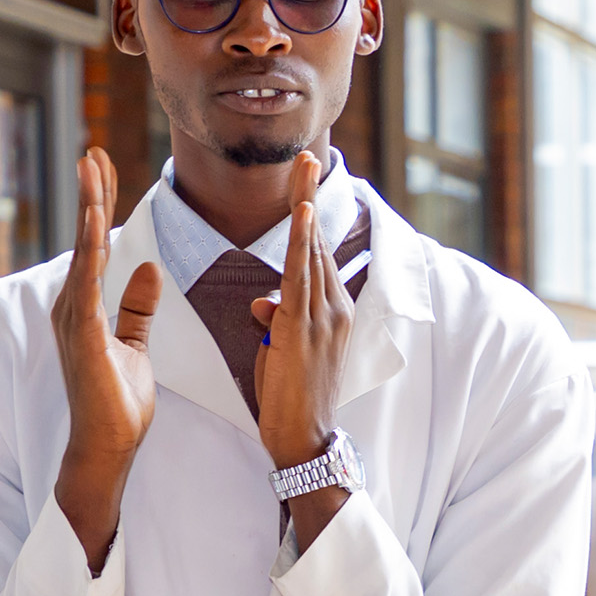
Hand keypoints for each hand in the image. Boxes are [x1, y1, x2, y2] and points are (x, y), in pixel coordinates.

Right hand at [50, 147, 159, 571]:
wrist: (107, 449)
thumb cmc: (116, 405)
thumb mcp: (134, 346)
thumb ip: (137, 308)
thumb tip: (148, 268)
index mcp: (85, 307)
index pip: (95, 245)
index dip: (99, 205)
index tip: (104, 167)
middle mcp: (72, 306)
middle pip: (83, 238)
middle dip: (90, 193)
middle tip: (93, 150)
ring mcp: (73, 319)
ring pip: (82, 250)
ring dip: (87, 208)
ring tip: (91, 167)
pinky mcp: (83, 334)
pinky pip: (88, 281)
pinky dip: (91, 247)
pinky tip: (95, 218)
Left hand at [250, 152, 355, 546]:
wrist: (302, 439)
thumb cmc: (290, 396)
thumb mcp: (278, 351)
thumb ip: (275, 320)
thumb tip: (263, 302)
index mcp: (328, 311)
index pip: (314, 255)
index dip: (307, 218)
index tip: (304, 181)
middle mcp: (332, 308)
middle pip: (316, 242)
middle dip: (309, 197)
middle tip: (307, 156)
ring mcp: (322, 316)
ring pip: (310, 252)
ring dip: (305, 206)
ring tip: (304, 168)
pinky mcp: (305, 328)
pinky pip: (301, 276)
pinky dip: (302, 242)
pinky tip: (302, 214)